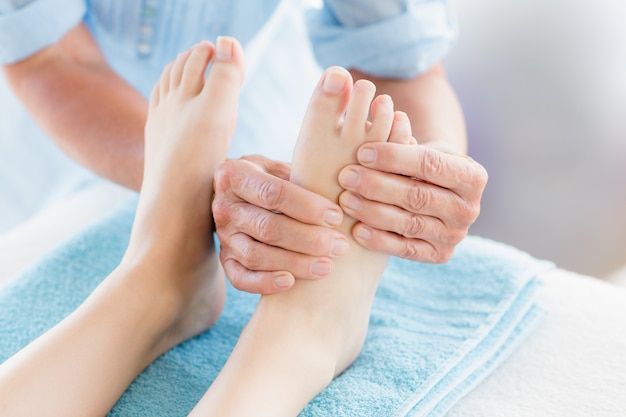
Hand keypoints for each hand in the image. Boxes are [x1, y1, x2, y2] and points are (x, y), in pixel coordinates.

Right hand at [212, 155, 348, 293]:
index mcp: (235, 175)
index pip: (273, 193)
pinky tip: (290, 283)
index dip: (307, 207)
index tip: (336, 217)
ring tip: (326, 267)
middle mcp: (224, 206)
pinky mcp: (224, 258)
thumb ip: (301, 177)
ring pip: (256, 256)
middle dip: (308, 239)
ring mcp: (223, 235)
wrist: (238, 194)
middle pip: (268, 228)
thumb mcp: (280, 167)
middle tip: (338, 246)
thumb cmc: (271, 178)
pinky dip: (264, 283)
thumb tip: (338, 197)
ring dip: (294, 264)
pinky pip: (239, 278)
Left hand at [337, 142, 487, 261]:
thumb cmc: (421, 166)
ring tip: (345, 200)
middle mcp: (469, 209)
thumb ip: (404, 137)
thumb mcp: (419, 148)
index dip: (394, 157)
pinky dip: (380, 240)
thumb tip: (389, 114)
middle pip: (418, 196)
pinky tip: (357, 230)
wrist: (434, 197)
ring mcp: (455, 235)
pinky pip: (407, 250)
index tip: (362, 151)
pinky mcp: (439, 255)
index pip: (430, 164)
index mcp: (473, 176)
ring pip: (410, 223)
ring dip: (373, 212)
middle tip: (346, 176)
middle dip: (378, 185)